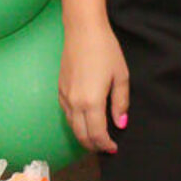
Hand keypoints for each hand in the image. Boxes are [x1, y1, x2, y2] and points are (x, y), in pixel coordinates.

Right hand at [59, 19, 128, 154]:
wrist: (83, 31)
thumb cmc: (106, 50)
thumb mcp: (120, 76)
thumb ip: (120, 102)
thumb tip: (120, 124)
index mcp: (91, 102)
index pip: (97, 134)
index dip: (105, 145)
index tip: (114, 148)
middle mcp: (74, 103)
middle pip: (81, 135)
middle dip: (93, 145)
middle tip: (105, 147)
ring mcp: (65, 97)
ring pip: (72, 126)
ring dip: (83, 136)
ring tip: (97, 138)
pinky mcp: (60, 89)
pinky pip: (66, 114)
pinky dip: (75, 123)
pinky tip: (85, 121)